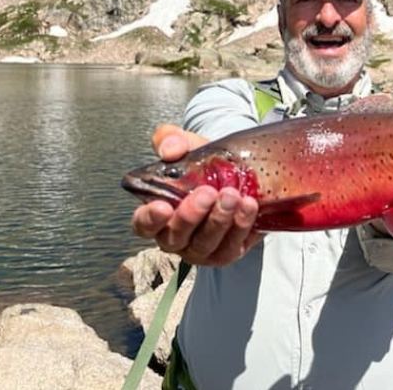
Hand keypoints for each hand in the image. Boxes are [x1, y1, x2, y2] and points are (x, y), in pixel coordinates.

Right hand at [131, 124, 263, 265]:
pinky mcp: (227, 251)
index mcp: (157, 214)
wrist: (237, 171)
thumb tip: (171, 150)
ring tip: (232, 195)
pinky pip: (232, 246)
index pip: (143, 225)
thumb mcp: (185, 144)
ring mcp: (201, 248)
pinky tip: (249, 205)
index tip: (163, 207)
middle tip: (208, 193)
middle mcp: (175, 237)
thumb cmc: (201, 163)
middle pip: (175, 238)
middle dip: (191, 216)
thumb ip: (170, 140)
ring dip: (219, 220)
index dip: (150, 219)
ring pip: (205, 244)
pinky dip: (241, 226)